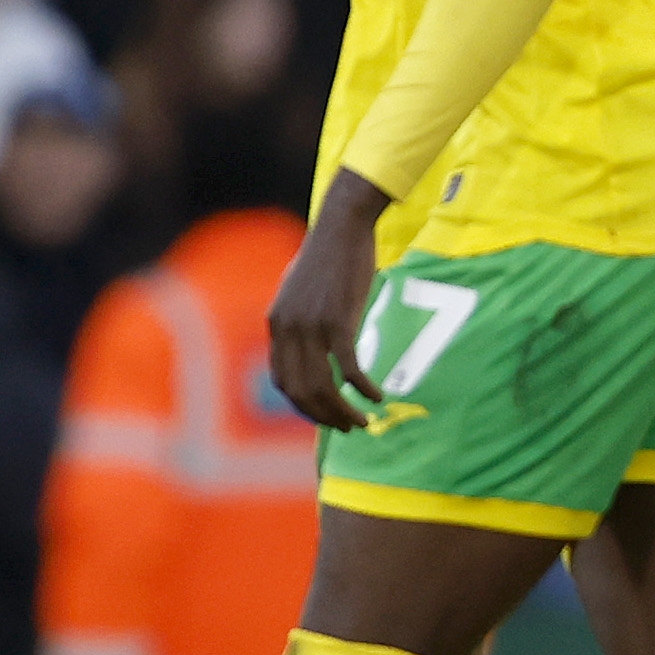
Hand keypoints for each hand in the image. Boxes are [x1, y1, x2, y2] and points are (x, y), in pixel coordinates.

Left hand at [265, 173, 387, 429]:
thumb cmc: (327, 257)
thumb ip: (299, 319)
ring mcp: (311, 326)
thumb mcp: (300, 291)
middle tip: (348, 427)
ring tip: (363, 422)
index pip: (282, 381)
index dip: (303, 405)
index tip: (324, 415)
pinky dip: (363, 389)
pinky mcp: (338, 320)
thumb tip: (308, 345)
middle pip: (301, 391)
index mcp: (276, 324)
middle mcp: (288, 329)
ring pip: (324, 386)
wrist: (341, 226)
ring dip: (344, 411)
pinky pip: (350, 368)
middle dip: (325, 417)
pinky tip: (378, 397)